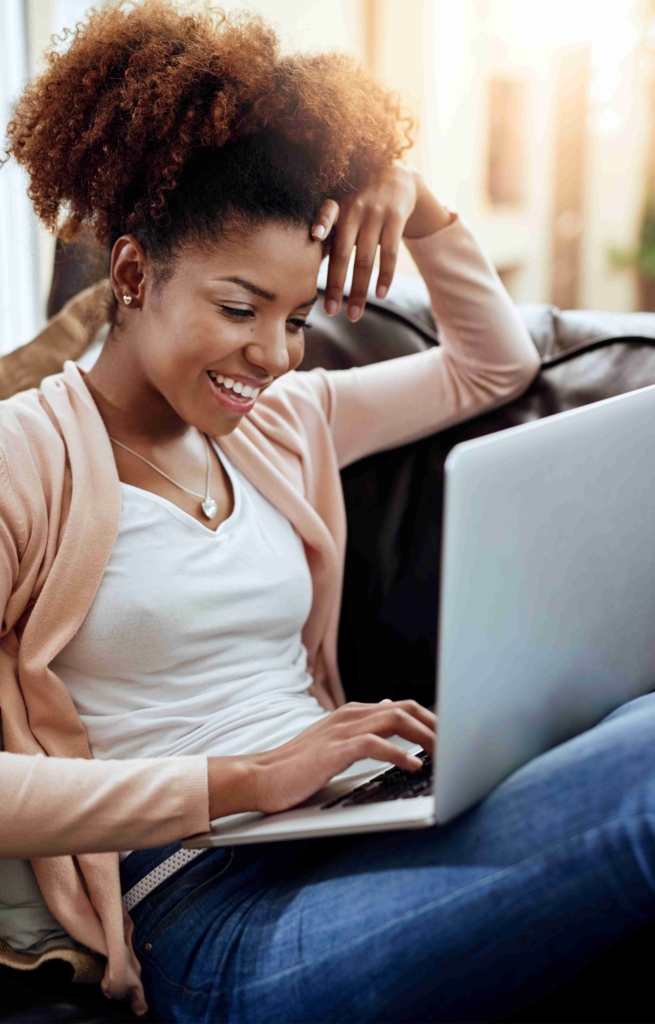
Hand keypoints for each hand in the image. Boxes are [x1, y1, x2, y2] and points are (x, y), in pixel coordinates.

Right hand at [207, 699, 435, 818]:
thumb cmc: (297, 768)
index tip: (450, 737)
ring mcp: (342, 730)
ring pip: (396, 721)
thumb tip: (390, 715)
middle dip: (435, 724)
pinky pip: (375, 745)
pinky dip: (399, 753)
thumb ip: (362, 730)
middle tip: (456, 744)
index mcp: (351, 714)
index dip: (429, 720)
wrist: (260, 778)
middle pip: (405, 708)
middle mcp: (350, 715)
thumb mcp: (334, 744)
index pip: (401, 707)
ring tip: (444, 754)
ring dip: (425, 736)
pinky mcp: (334, 750)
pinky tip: (413, 766)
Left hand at [311, 164, 451, 321]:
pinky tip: (381, 295)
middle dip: (336, 284)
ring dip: (360, 290)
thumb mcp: (343, 204)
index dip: (322, 222)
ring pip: (366, 259)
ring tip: (354, 315)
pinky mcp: (396, 218)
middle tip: (331, 311)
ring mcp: (377, 214)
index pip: (327, 213)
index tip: (314, 236)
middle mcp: (355, 209)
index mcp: (338, 205)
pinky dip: (385, 276)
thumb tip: (307, 263)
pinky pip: (390, 253)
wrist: (397, 176)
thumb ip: (329, 229)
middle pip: (343, 252)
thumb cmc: (360, 200)